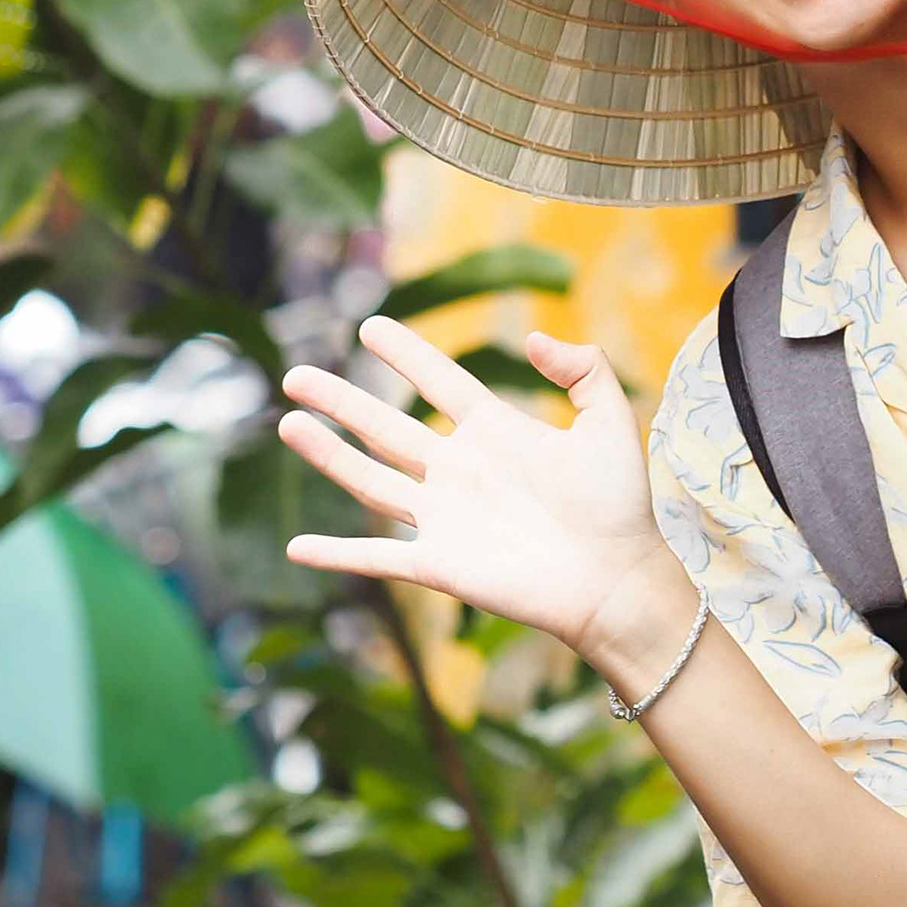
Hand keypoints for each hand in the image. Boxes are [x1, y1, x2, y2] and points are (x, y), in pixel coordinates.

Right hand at [279, 317, 696, 686]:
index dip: (406, 354)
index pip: (439, 382)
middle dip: (340, 401)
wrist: (617, 580)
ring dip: (327, 455)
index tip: (370, 326)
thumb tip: (533, 337)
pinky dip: (337, 555)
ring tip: (288, 424)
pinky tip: (297, 548)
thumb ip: (583, 369)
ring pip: (370, 480)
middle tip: (295, 374)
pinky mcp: (438, 564)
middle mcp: (459, 471)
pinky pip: (377, 556)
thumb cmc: (618, 506)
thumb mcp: (609, 421)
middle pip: (385, 427)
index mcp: (495, 432)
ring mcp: (444, 517)